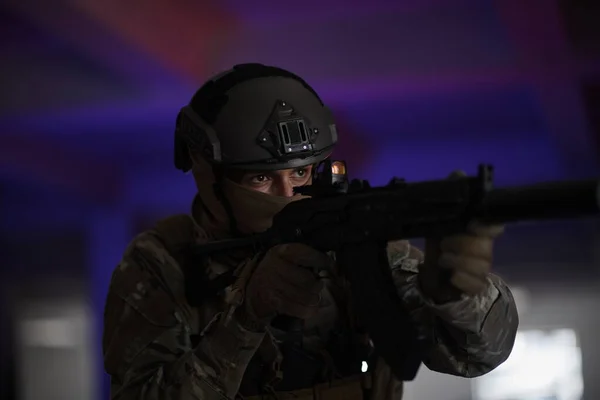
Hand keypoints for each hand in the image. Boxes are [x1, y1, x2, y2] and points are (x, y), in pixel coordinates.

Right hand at [238, 243, 330, 328]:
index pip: (306, 254)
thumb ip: (302, 260)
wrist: (250, 288)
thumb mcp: (284, 258)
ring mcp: (272, 284)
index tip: (331, 266)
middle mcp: (275, 266)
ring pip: (304, 295)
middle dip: (317, 285)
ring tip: (314, 298)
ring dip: (314, 299)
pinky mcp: (272, 300)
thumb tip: (328, 267)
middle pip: (307, 279)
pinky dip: (307, 310)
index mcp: (281, 251)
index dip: (322, 260)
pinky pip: (296, 308)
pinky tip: (311, 309)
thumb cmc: (274, 272)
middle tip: (318, 287)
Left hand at [419, 171, 504, 302]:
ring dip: (458, 262)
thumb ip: (448, 198)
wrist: (430, 272)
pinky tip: (452, 277)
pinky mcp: (476, 285)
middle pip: (485, 247)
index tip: (473, 225)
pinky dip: (462, 280)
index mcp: (478, 230)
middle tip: (444, 244)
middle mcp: (484, 248)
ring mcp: (482, 268)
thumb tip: (458, 172)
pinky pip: (477, 284)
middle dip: (461, 244)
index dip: (487, 226)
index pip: (495, 225)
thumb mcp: (437, 219)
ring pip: (482, 265)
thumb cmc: (439, 243)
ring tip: (443, 259)